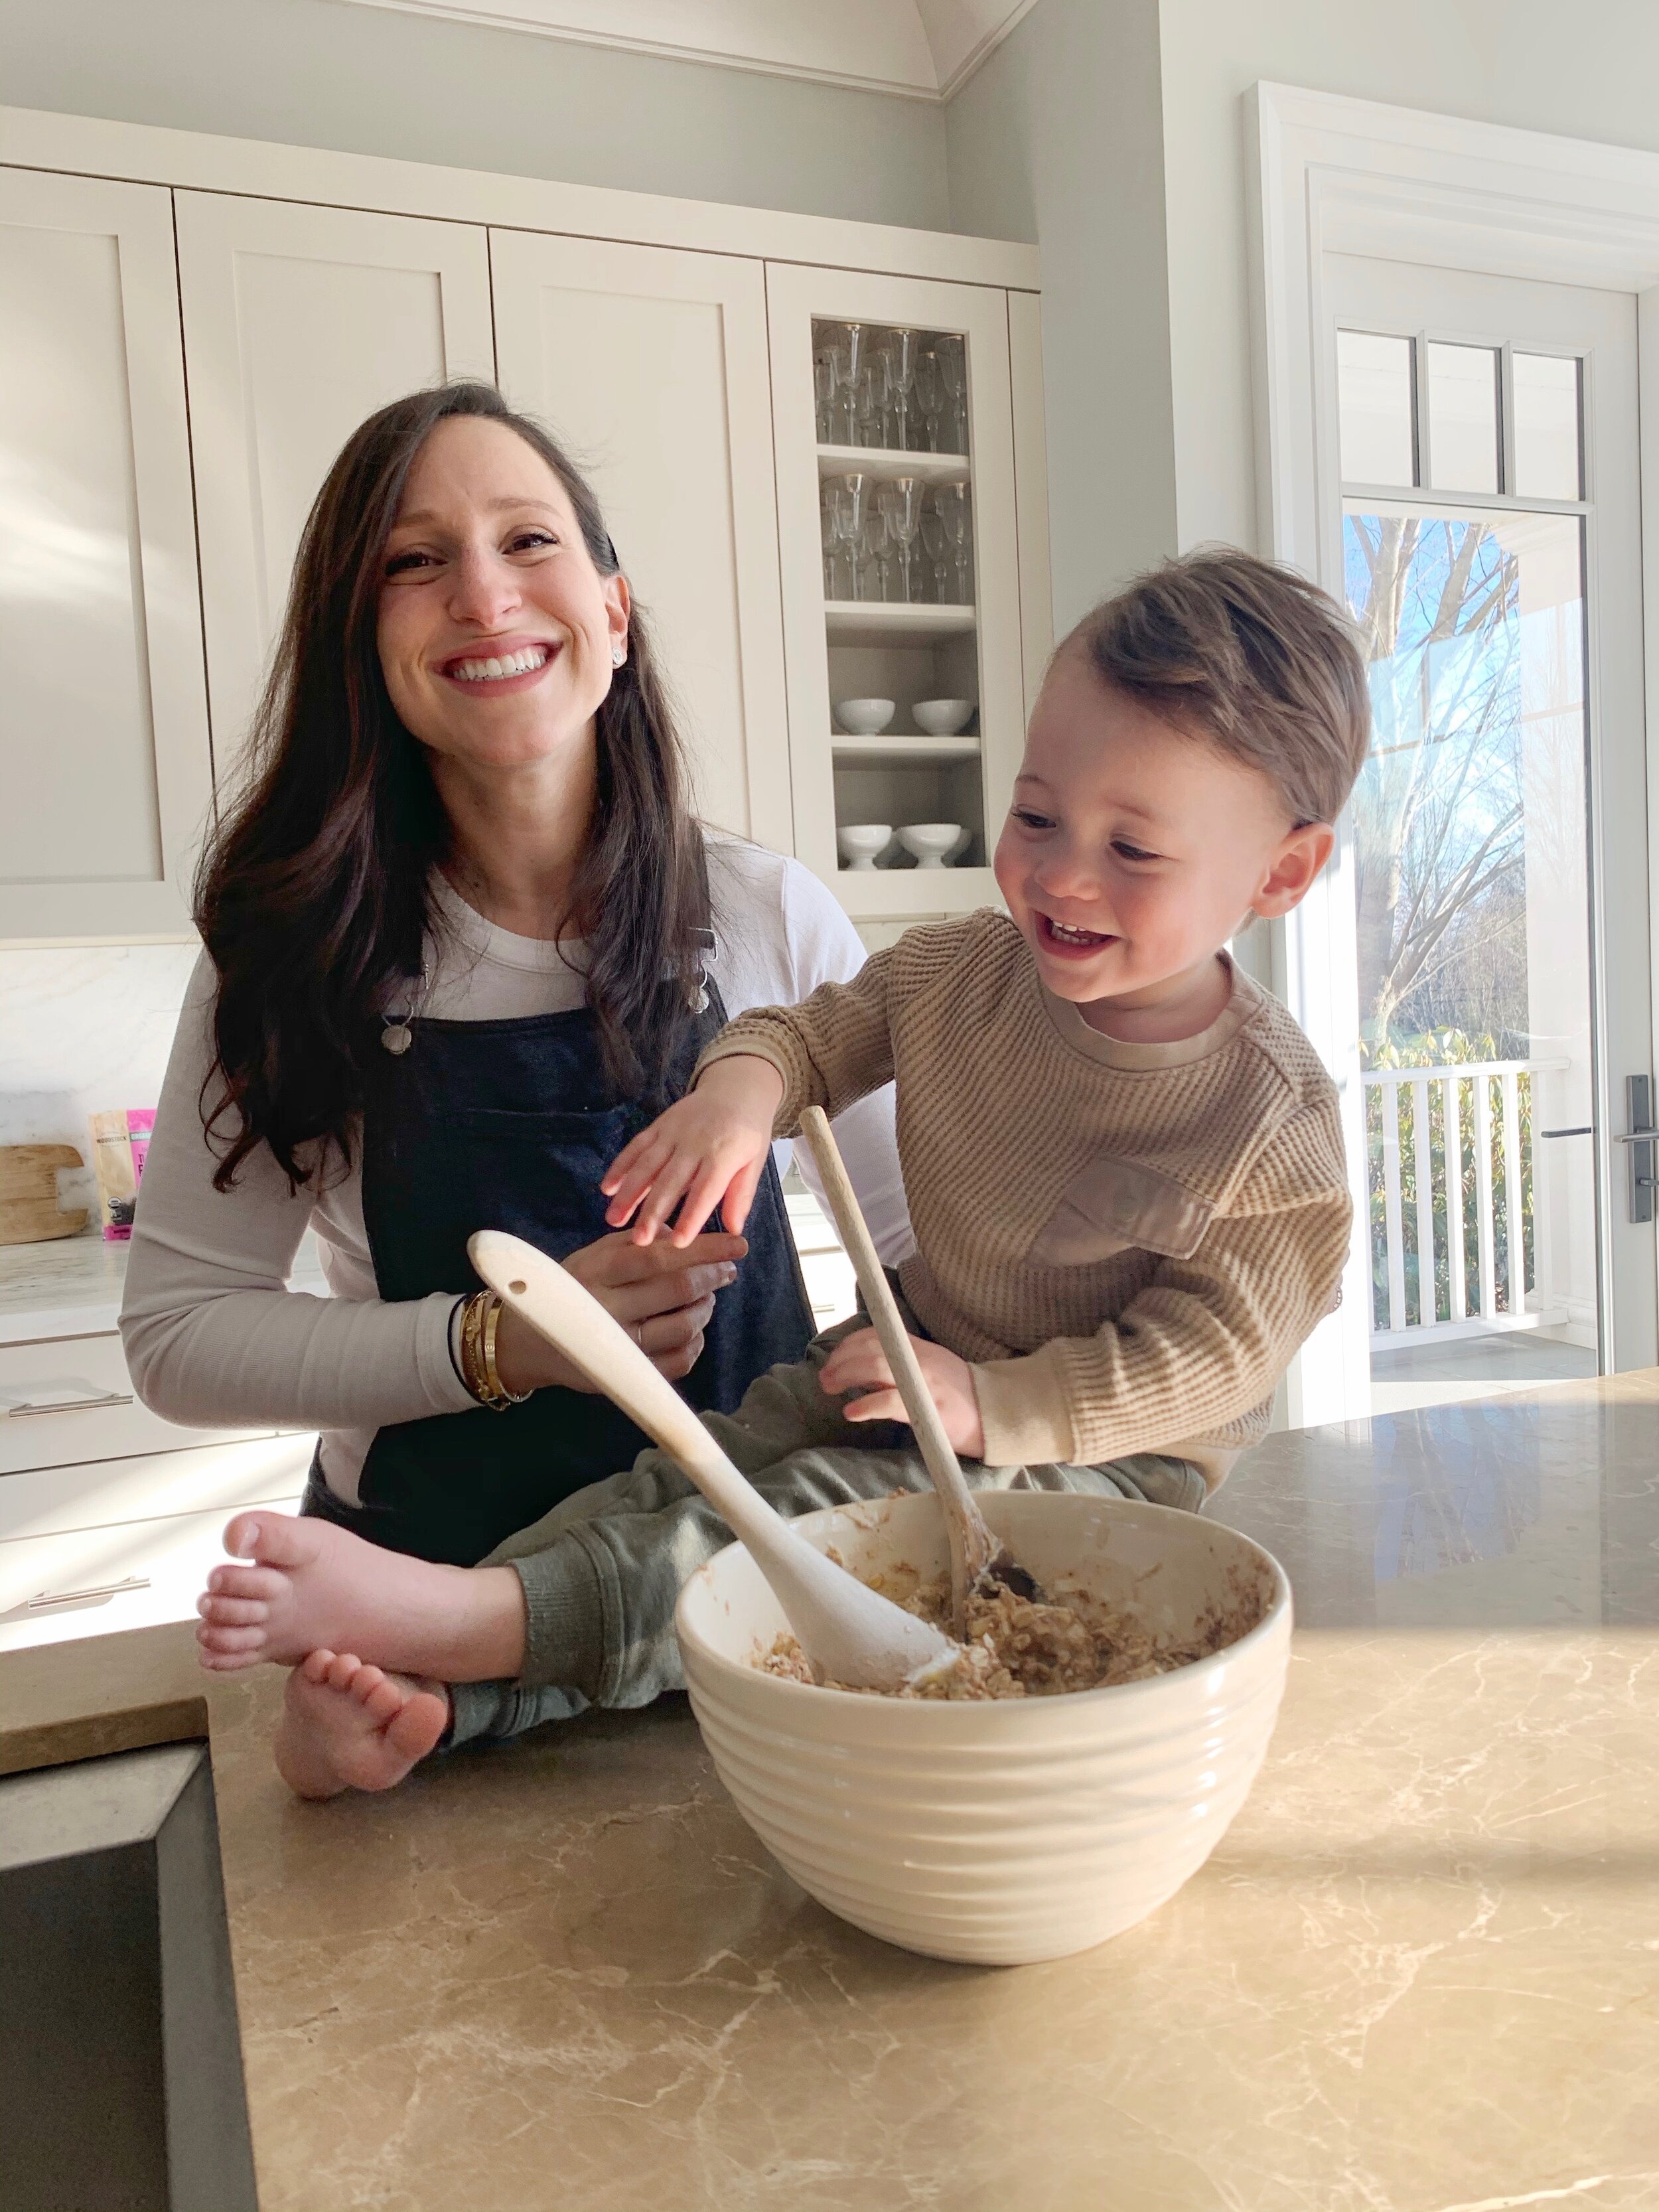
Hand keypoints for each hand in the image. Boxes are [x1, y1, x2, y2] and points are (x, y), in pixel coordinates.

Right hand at [491, 1229, 747, 1393]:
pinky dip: (695, 1343)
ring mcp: (617, 1345)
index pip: (660, 1255)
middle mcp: (607, 1307)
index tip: (737, 1244)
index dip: (704, 1249)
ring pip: (683, 1326)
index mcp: (598, 1271)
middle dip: (713, 1277)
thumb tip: (683, 1230)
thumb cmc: (569, 1288)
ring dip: (706, 1309)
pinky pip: (677, 1362)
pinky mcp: (624, 1374)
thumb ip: (636, 1241)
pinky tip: (693, 1329)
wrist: (527, 1342)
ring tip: (707, 1298)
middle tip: (727, 1270)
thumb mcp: (593, 1256)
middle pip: (678, 1290)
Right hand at [601, 1056, 785, 1247]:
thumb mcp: (755, 1162)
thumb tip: (735, 1231)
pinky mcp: (659, 1126)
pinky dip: (620, 1166)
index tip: (678, 1243)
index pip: (705, 1190)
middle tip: (640, 1240)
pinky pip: (636, 1146)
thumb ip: (742, 1195)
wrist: (736, 1088)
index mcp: (723, 1155)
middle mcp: (694, 1144)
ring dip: (628, 1193)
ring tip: (614, 1219)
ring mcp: (673, 1133)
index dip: (691, 1216)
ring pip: (647, 1165)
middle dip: (653, 1211)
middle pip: (670, 1181)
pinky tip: (607, 1188)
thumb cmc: (748, 1132)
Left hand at [818, 1327, 985, 1460]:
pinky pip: (889, 1402)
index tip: (834, 1358)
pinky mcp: (926, 1408)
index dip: (849, 1344)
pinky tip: (851, 1413)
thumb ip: (895, 1369)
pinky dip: (866, 1405)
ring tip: (830, 1388)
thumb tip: (859, 1373)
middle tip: (825, 1378)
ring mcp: (922, 1382)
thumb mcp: (928, 1370)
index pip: (876, 1334)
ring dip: (845, 1375)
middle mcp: (918, 1359)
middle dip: (840, 1360)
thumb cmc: (958, 1396)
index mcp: (918, 1348)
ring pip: (875, 1367)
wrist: (995, 1414)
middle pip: (870, 1348)